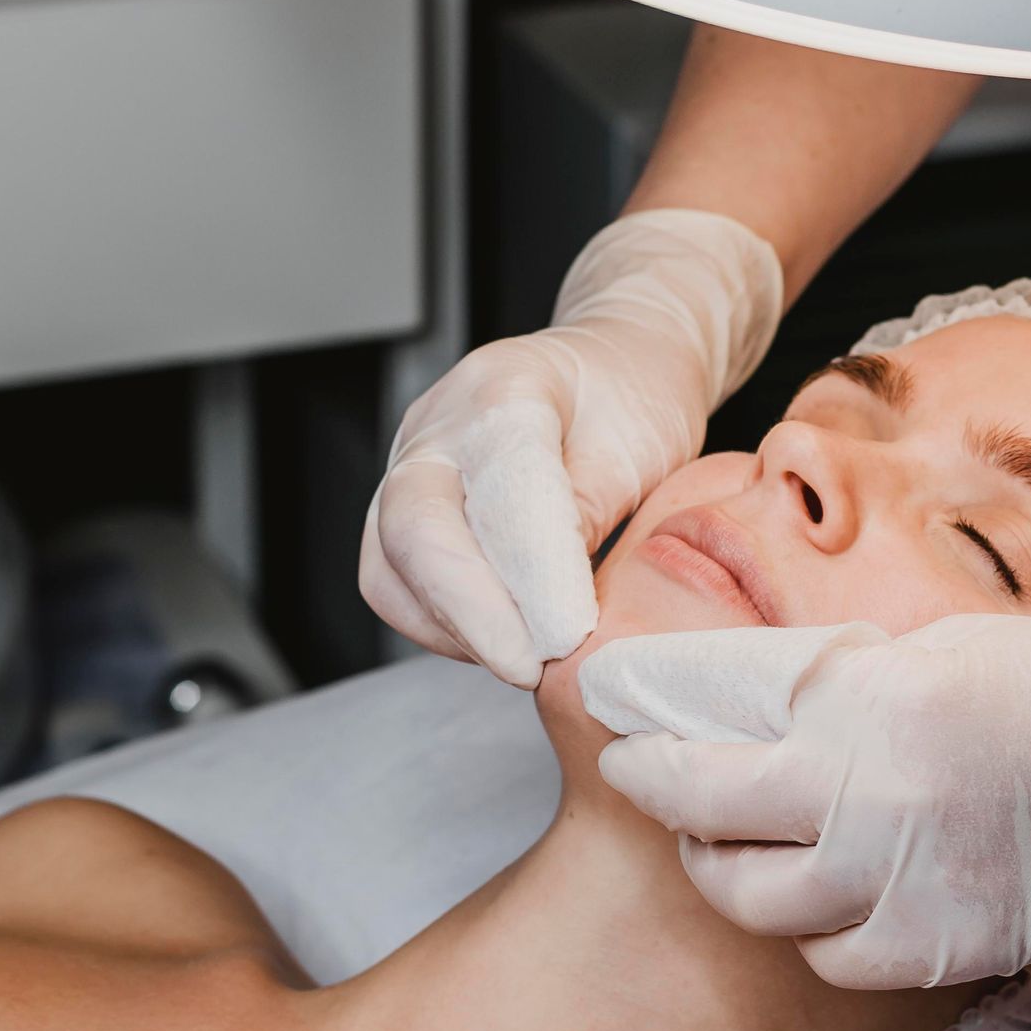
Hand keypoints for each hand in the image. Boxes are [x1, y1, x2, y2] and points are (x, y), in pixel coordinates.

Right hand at [360, 211, 781, 688]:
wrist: (614, 364)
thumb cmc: (633, 396)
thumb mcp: (642, 445)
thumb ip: (588, 514)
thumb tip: (552, 607)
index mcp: (506, 389)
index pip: (499, 491)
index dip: (529, 575)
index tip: (566, 636)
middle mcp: (438, 423)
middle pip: (414, 527)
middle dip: (470, 615)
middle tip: (530, 666)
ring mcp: (410, 463)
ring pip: (389, 565)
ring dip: (452, 626)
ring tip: (523, 655)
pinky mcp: (402, 505)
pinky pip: (394, 579)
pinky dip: (441, 623)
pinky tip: (499, 635)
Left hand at [580, 561, 1030, 986]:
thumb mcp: (936, 648)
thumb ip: (838, 683)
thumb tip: (743, 701)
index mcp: (870, 715)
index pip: (712, 749)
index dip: (646, 755)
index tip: (617, 740)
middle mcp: (878, 808)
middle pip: (717, 837)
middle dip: (668, 814)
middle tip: (654, 791)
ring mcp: (914, 890)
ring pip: (765, 909)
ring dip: (731, 876)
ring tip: (732, 845)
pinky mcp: (950, 950)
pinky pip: (837, 959)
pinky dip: (815, 931)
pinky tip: (824, 895)